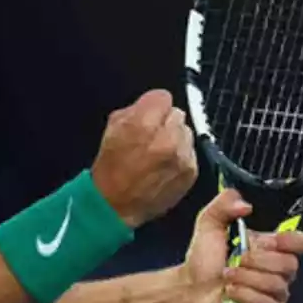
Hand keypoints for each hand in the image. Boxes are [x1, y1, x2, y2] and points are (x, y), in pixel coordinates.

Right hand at [90, 89, 198, 227]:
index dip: (153, 105)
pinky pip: (190, 152)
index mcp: (144, 123)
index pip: (163, 96)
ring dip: (175, 138)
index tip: (148, 114)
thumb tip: (151, 105)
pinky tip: (165, 166)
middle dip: (164, 122)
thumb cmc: (111, 166)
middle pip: (177, 113)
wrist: (116, 205)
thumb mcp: (113, 127)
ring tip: (159, 153)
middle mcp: (167, 137)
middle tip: (151, 136)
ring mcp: (182, 156)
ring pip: (186, 132)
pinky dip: (181, 156)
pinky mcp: (191, 171)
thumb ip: (134, 109)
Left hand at [181, 189, 302, 302]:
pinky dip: (247, 296)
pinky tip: (231, 292)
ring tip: (227, 276)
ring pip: (277, 285)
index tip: (274, 241)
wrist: (190, 288)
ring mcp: (274, 292)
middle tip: (237, 260)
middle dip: (259, 261)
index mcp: (268, 246)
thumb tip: (245, 205)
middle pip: (290, 264)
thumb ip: (224, 205)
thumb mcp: (209, 223)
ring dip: (247, 279)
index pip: (301, 243)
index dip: (295, 241)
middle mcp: (276, 269)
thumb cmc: (203, 258)